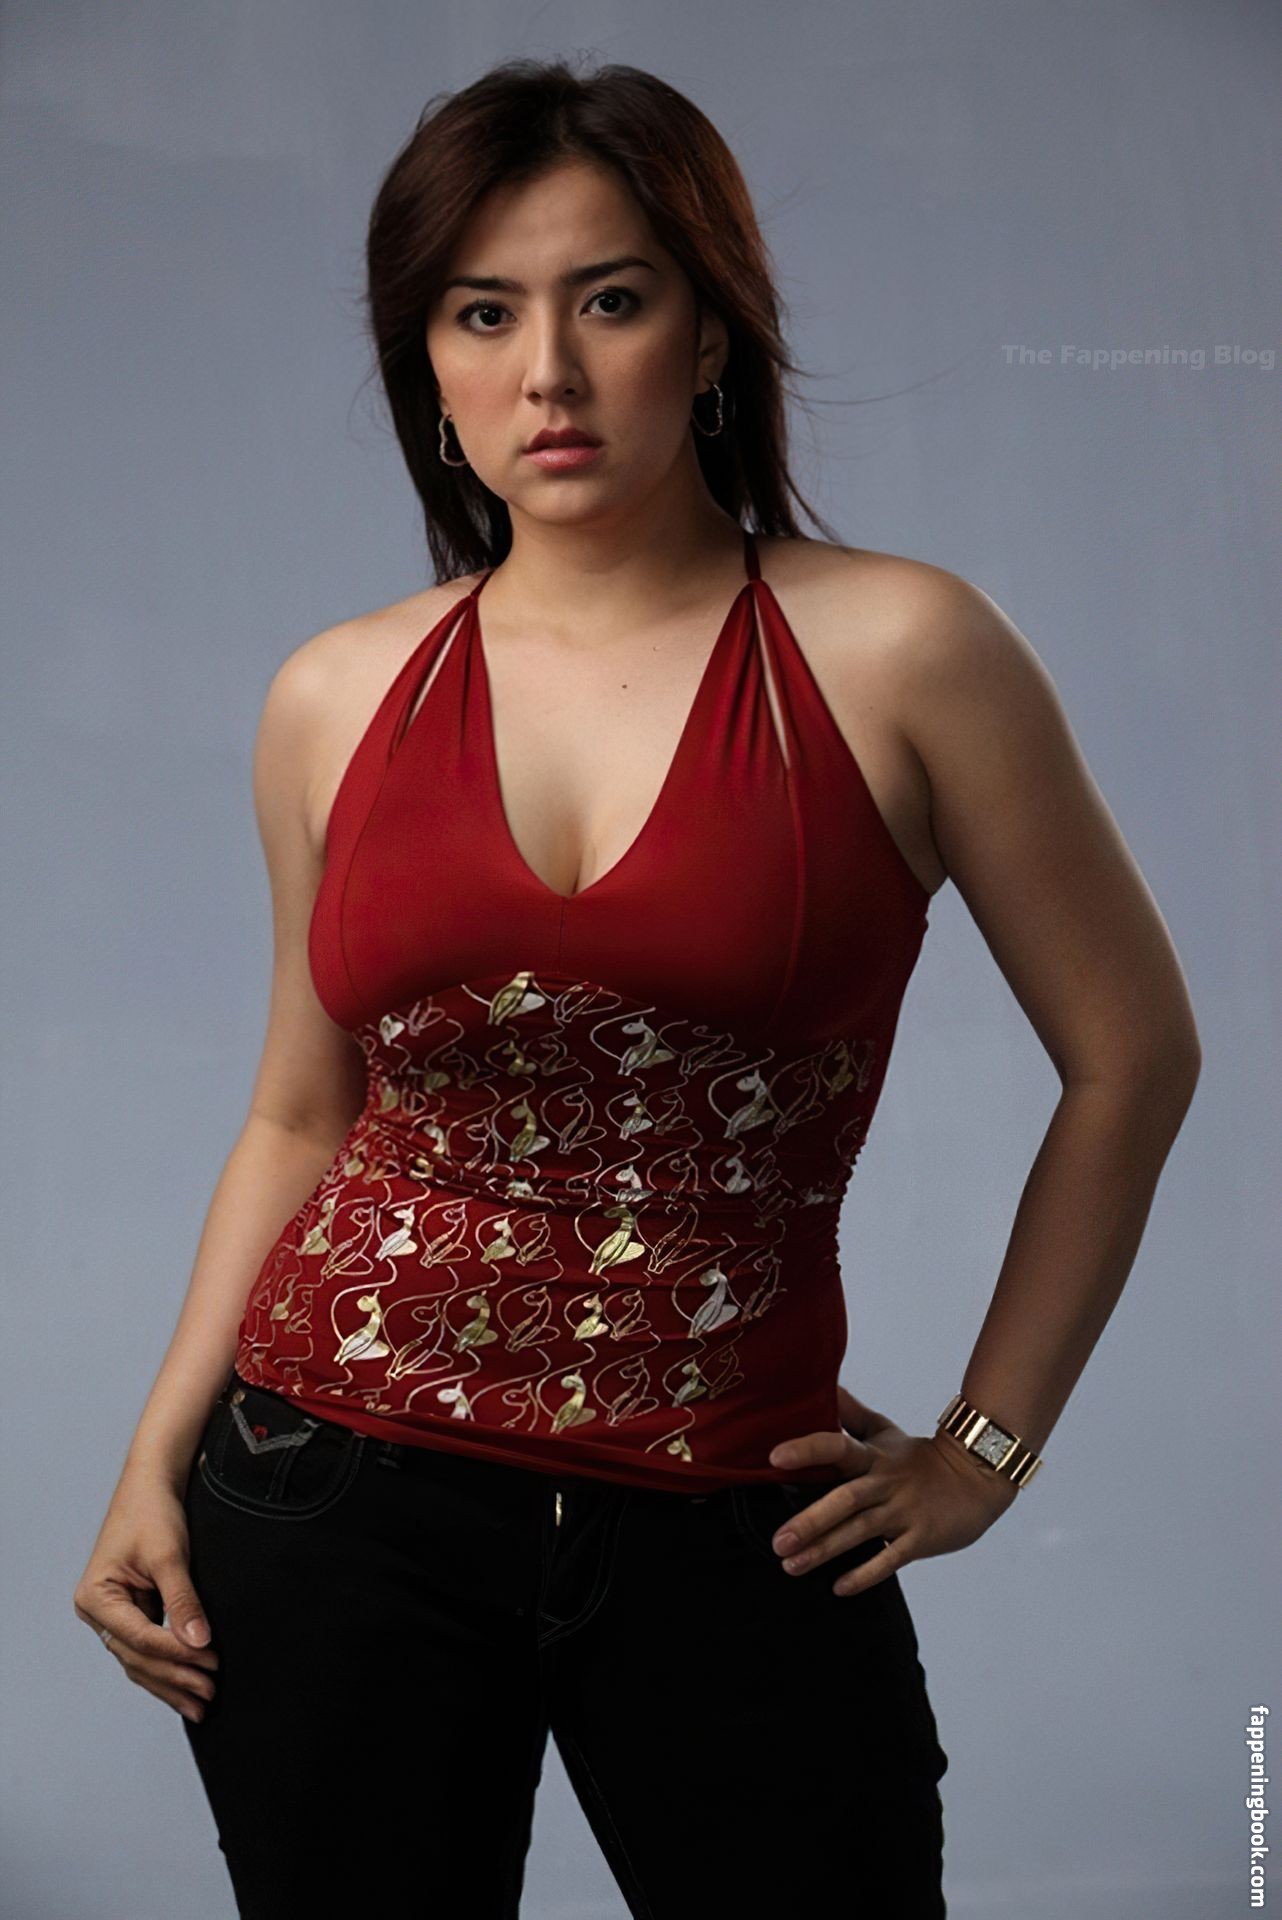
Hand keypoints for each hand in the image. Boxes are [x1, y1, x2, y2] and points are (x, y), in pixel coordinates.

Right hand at [74, 1466, 219, 1722]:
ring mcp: (113, 1615)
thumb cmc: (153, 1512)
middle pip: (137, 1657)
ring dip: (172, 1682)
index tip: (209, 1661)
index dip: (175, 1653)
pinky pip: (148, 1648)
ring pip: (141, 1661)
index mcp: (96, 1597)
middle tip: (209, 1695)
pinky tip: (188, 1685)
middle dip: (175, 1677)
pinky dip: (168, 1666)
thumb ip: (182, 1599)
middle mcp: (98, 1611)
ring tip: (201, 1705)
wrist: (152, 1485)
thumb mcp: (169, 1555)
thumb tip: (199, 1641)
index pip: (139, 1637)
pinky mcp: (132, 1613)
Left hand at [766, 1382, 1019, 1595]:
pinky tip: (839, 1587)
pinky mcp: (921, 1539)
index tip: (774, 1458)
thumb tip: (824, 1388)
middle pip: (846, 1500)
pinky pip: (890, 1559)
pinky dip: (865, 1574)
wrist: (977, 1478)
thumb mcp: (886, 1431)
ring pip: (861, 1532)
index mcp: (874, 1457)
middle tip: (778, 1541)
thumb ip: (852, 1415)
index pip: (837, 1447)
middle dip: (810, 1522)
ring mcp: (904, 1512)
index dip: (808, 1450)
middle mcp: (886, 1484)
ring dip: (825, 1550)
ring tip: (791, 1565)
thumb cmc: (920, 1458)